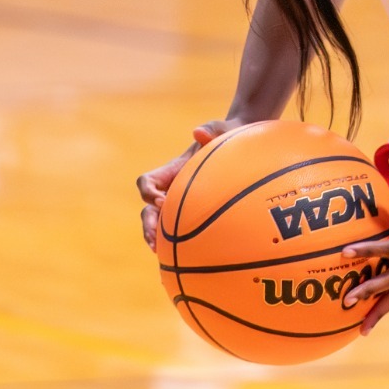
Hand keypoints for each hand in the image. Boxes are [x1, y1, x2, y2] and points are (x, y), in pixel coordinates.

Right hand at [138, 119, 242, 250]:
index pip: (147, 182)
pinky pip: (181, 230)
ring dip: (157, 237)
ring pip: (161, 223)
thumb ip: (212, 129)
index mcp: (172, 171)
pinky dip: (178, 243)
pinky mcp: (195, 214)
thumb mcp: (222, 130)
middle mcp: (171, 189)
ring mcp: (181, 203)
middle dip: (148, 224)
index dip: (149, 192)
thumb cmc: (228, 135)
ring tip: (161, 251)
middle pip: (148, 209)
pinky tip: (187, 258)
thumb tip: (198, 132)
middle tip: (155, 239)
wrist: (241, 144)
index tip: (162, 200)